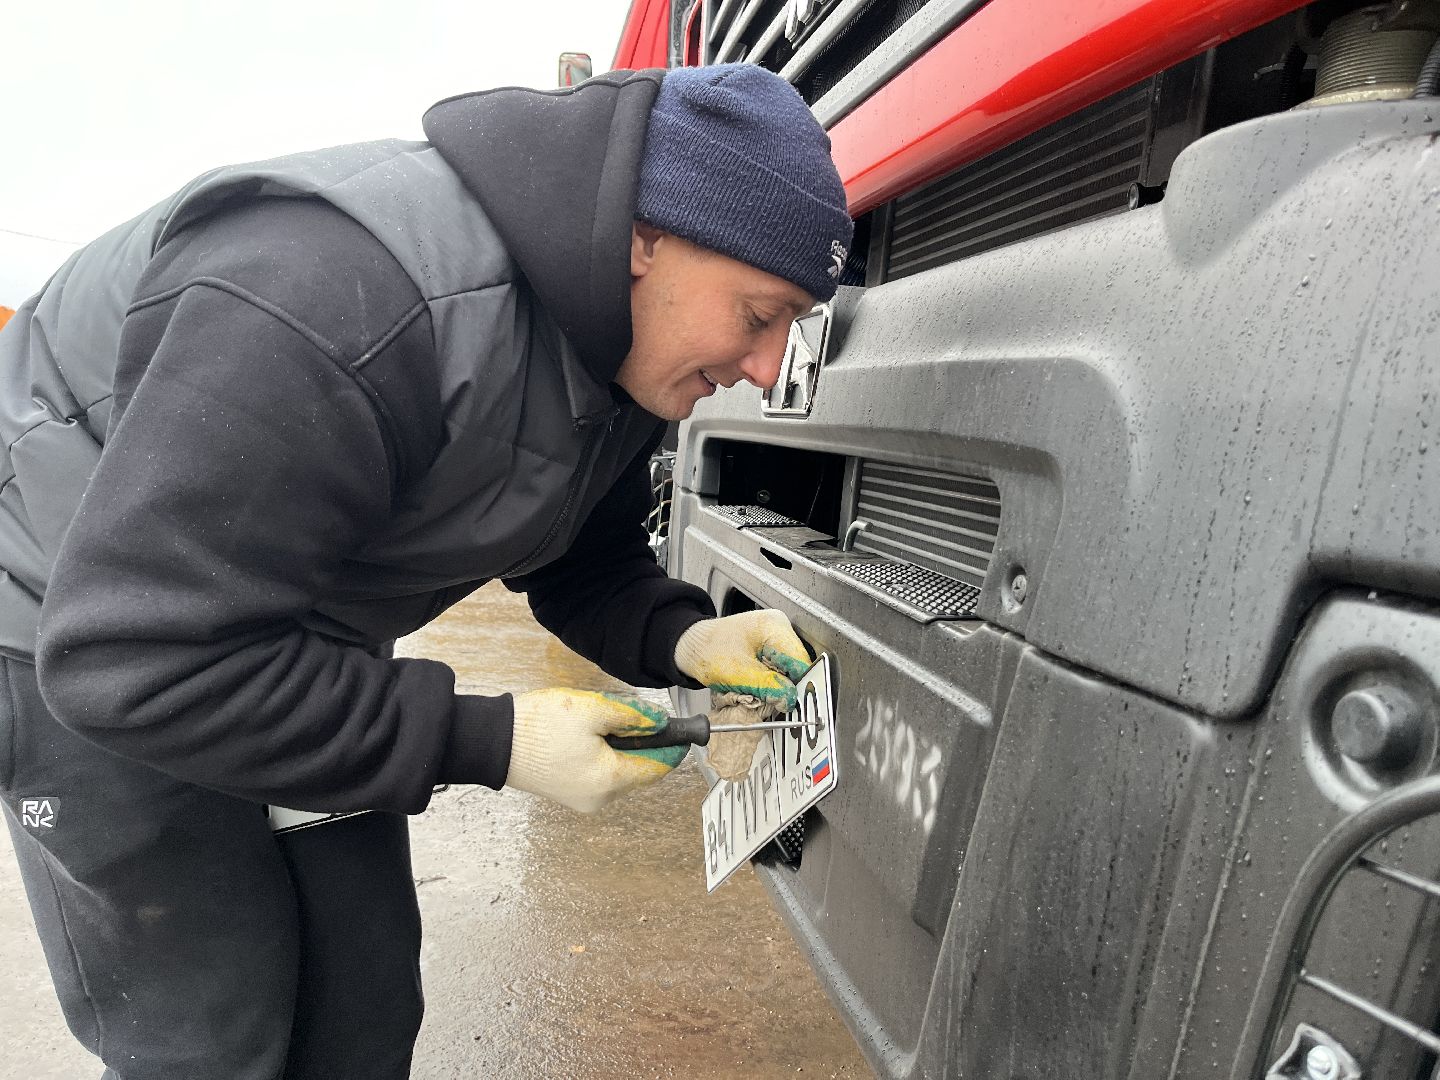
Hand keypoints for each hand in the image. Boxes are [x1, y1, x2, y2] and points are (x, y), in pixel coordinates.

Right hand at [506, 690, 686, 813]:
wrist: (494, 742)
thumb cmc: (540, 726)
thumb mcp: (593, 709)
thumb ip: (634, 716)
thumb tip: (662, 724)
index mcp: (610, 781)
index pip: (659, 766)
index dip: (672, 743)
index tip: (683, 726)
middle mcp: (600, 798)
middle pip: (640, 769)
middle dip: (640, 741)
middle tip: (624, 713)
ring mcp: (584, 800)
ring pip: (620, 771)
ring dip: (620, 746)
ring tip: (595, 722)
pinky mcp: (571, 794)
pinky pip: (601, 774)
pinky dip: (603, 755)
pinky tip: (584, 735)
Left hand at [673, 610, 810, 711]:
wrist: (692, 646)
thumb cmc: (708, 650)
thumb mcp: (738, 673)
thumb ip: (767, 686)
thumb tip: (790, 698)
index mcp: (774, 626)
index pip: (800, 660)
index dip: (798, 685)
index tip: (791, 702)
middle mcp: (779, 628)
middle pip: (796, 666)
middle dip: (786, 686)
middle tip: (770, 700)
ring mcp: (775, 638)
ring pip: (788, 670)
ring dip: (776, 685)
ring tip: (756, 689)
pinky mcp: (769, 649)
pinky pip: (779, 670)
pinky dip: (769, 682)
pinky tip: (755, 684)